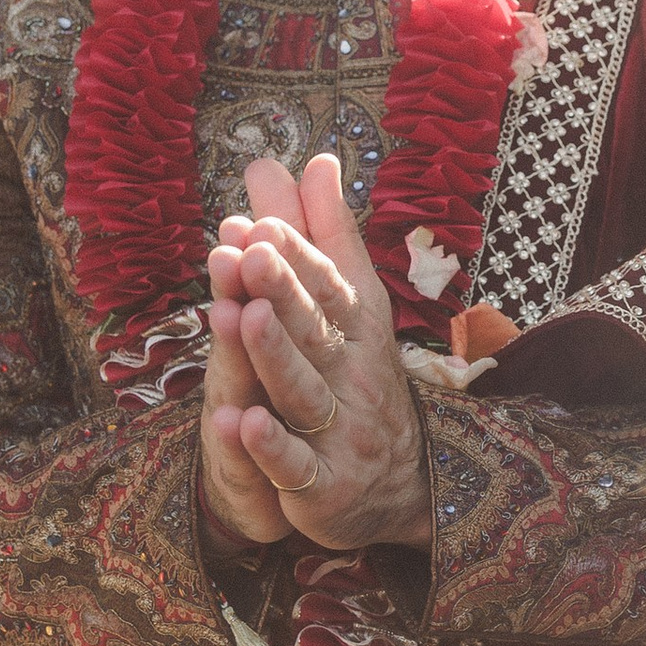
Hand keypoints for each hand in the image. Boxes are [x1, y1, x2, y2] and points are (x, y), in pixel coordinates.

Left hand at [207, 153, 430, 552]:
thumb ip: (323, 234)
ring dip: (275, 355)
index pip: (328, 285)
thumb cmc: (358, 375)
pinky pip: (295, 467)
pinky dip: (271, 447)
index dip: (295, 254)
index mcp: (356, 328)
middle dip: (284, 290)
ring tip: (244, 317)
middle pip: (316, 329)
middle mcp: (352, 374)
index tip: (258, 221)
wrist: (402, 483)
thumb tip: (312, 159)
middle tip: (248, 250)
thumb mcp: (349, 304)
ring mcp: (340, 430)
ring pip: (304, 391)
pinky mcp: (321, 486)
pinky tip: (243, 421)